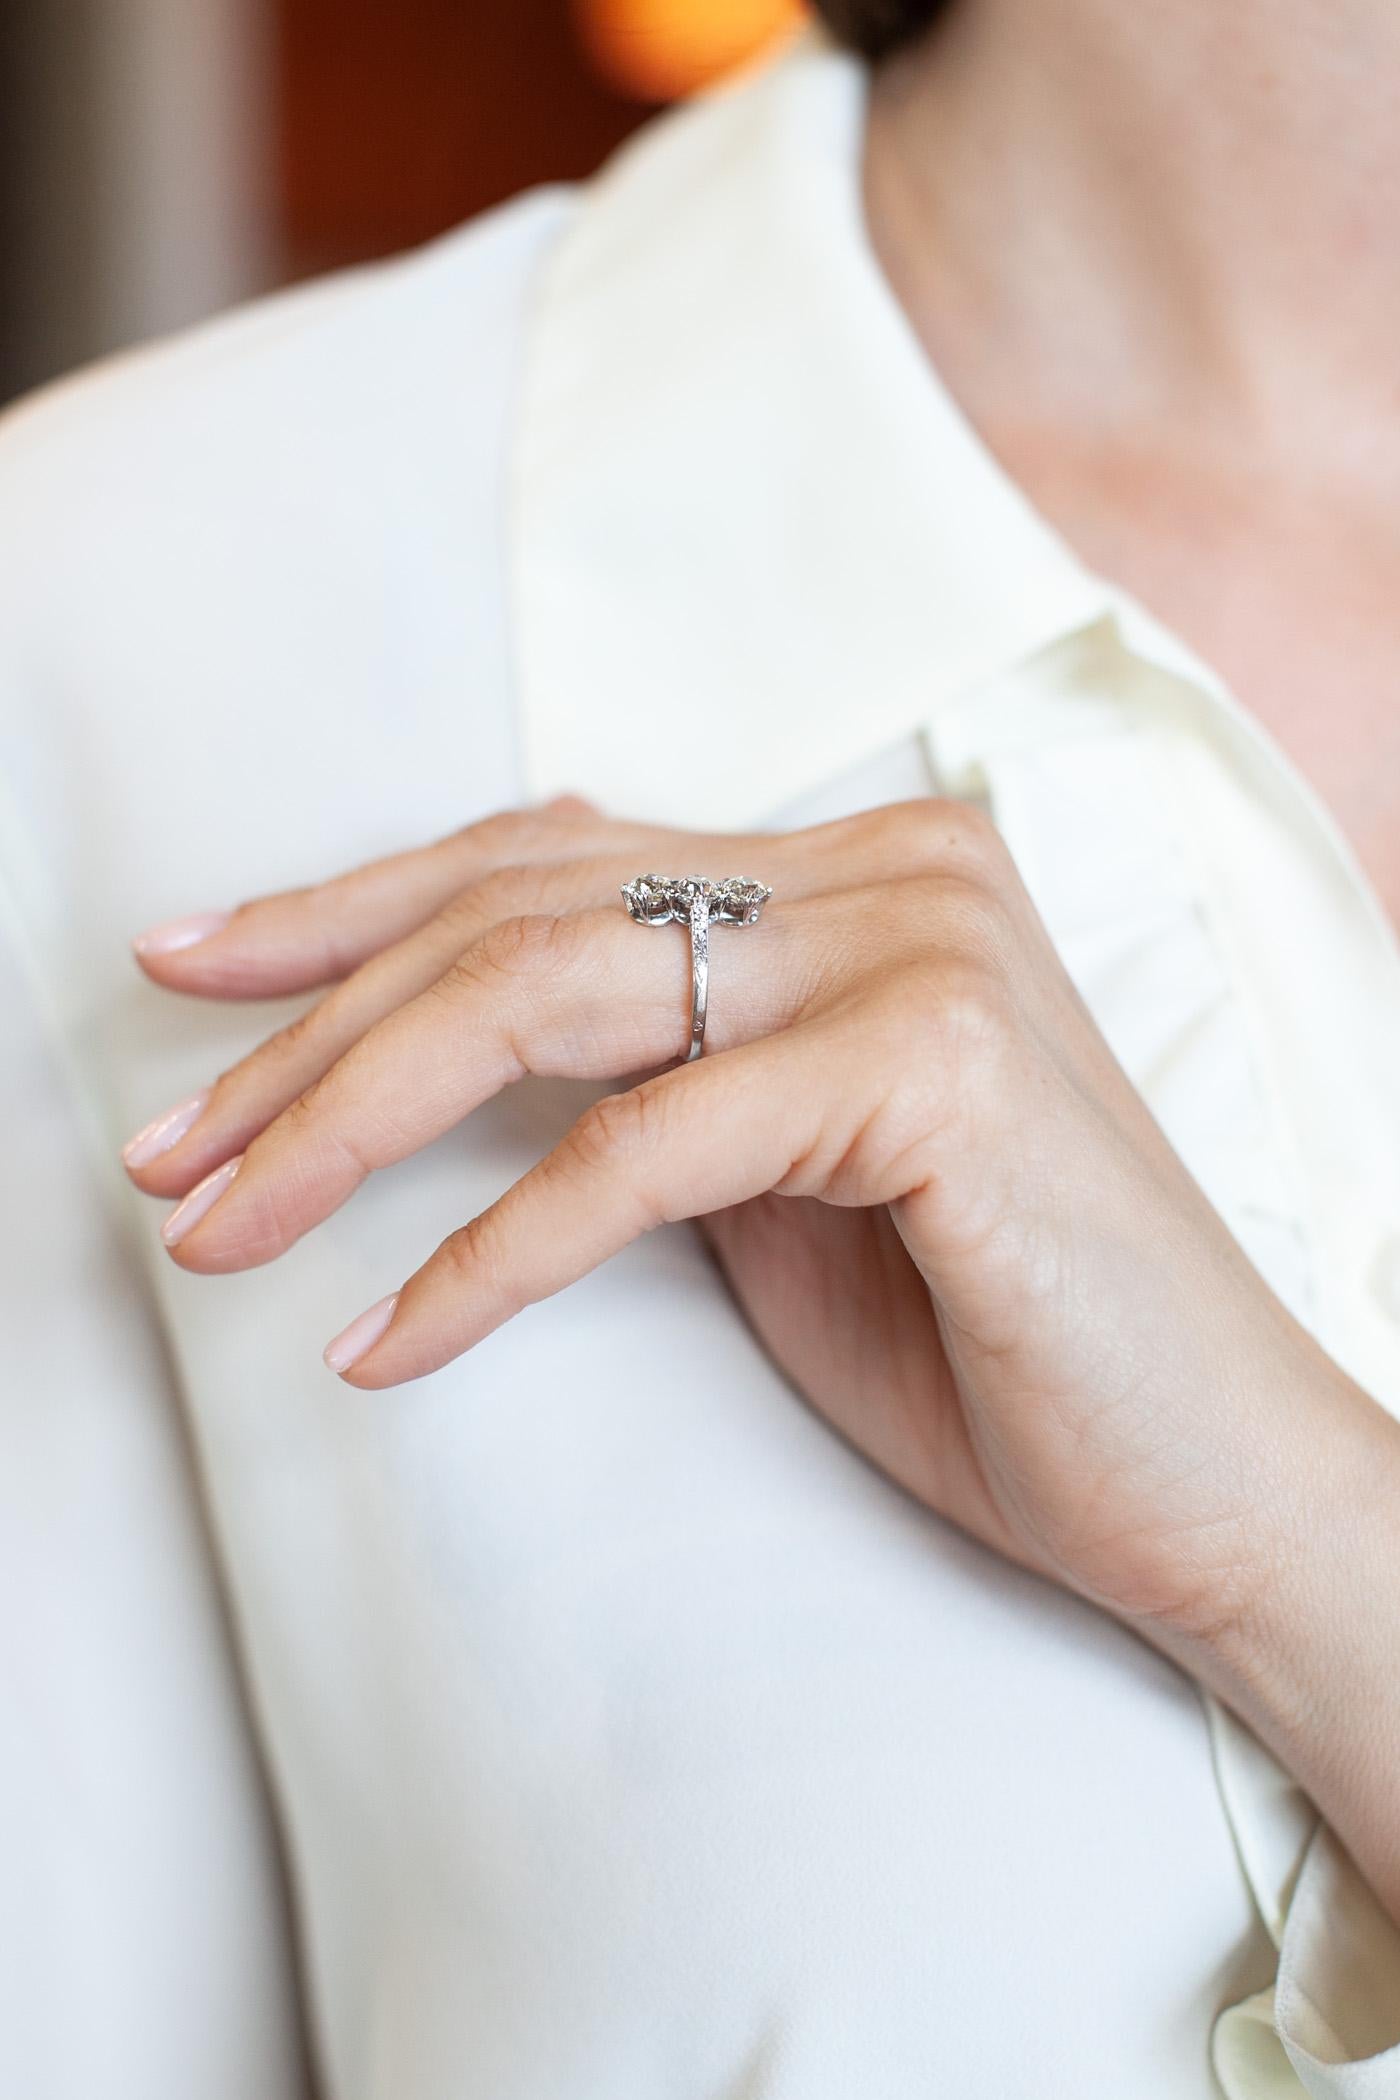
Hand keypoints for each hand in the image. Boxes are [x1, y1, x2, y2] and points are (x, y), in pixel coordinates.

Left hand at [123, 791, 1377, 1662]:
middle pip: (516, 910)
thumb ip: (646, 1075)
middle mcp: (887, 867)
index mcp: (851, 869)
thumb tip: (434, 1057)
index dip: (350, 908)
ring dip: (348, 1121)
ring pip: (548, 993)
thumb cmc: (987, 1338)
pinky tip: (384, 1338)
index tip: (198, 975)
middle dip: (308, 1033)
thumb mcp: (774, 1176)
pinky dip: (489, 1253)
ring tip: (218, 1229)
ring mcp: (919, 948)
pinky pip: (639, 1148)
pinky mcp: (934, 1070)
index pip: (547, 856)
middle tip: (168, 1149)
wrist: (1207, 1477)